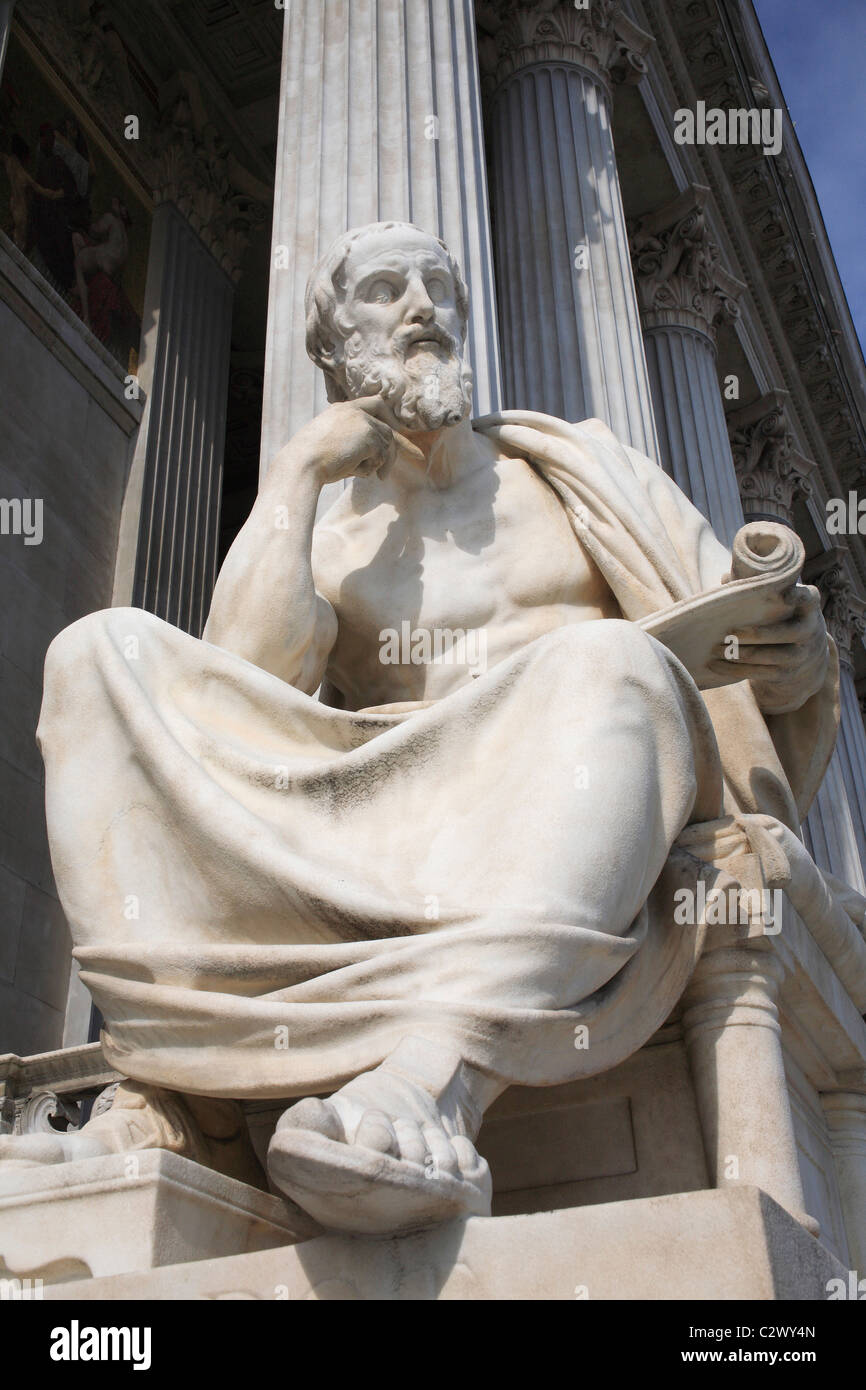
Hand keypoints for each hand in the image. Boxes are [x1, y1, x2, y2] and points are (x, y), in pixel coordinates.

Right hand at [283, 397, 399, 487]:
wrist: (302, 463)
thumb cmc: (309, 460)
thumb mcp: (328, 441)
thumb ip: (350, 440)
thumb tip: (375, 457)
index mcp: (342, 409)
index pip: (375, 404)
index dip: (387, 418)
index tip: (395, 433)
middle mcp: (355, 411)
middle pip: (386, 430)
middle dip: (389, 453)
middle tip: (383, 475)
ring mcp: (364, 423)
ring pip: (385, 446)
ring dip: (373, 464)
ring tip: (351, 471)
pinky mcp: (370, 437)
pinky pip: (379, 459)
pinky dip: (367, 469)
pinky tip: (349, 469)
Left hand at [708, 583, 829, 714]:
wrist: (803, 654)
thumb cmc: (781, 616)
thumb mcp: (777, 602)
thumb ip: (756, 588)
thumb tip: (726, 577)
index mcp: (807, 607)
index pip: (809, 598)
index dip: (800, 597)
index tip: (786, 595)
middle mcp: (809, 630)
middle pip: (788, 633)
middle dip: (758, 635)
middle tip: (730, 633)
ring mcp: (800, 654)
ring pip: (773, 656)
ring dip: (743, 654)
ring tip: (718, 649)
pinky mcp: (786, 672)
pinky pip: (762, 673)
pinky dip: (737, 670)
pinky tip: (717, 665)